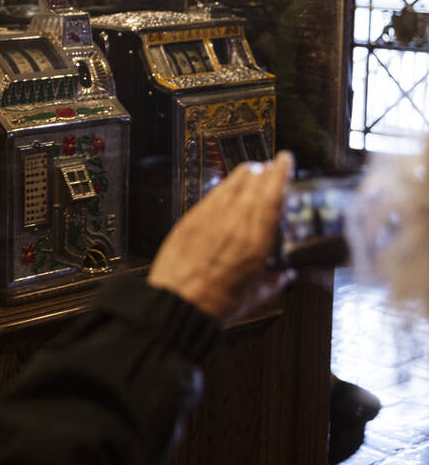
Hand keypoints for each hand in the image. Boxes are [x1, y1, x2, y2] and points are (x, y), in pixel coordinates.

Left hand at [147, 151, 294, 321]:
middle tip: (272, 166)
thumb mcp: (257, 295)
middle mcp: (233, 223)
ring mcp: (209, 219)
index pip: (272, 195)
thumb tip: (285, 274)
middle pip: (252, 184)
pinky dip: (223, 187)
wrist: (177, 304)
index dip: (281, 174)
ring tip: (253, 171)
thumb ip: (275, 280)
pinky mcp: (189, 220)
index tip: (286, 160)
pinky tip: (226, 189)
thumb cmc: (215, 303)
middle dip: (265, 171)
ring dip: (244, 175)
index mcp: (255, 241)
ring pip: (230, 185)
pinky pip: (210, 195)